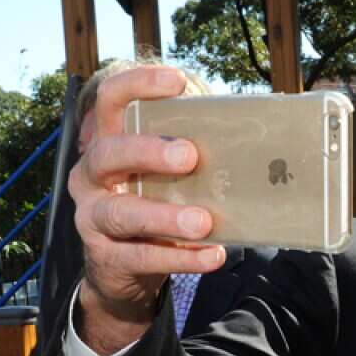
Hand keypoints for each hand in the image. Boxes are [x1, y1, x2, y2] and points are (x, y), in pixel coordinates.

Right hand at [69, 65, 226, 354]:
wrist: (122, 273)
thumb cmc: (156, 209)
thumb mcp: (168, 179)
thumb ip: (194, 160)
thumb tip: (264, 143)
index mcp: (109, 146)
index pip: (110, 102)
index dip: (136, 86)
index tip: (176, 81)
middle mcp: (91, 178)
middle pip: (107, 154)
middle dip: (147, 151)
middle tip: (190, 156)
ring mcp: (93, 219)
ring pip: (121, 213)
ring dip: (165, 216)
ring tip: (204, 222)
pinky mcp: (107, 258)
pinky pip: (142, 257)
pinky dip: (180, 258)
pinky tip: (213, 256)